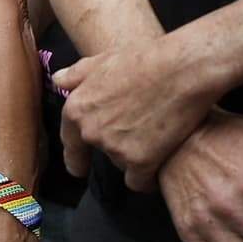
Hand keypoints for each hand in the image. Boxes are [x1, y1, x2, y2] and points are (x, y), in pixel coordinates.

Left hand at [54, 33, 222, 187]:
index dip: (75, 157)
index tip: (78, 168)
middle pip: (102, 152)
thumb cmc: (146, 59)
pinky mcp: (141, 161)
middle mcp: (91, 132)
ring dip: (137, 157)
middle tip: (142, 132)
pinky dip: (149, 179)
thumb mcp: (103, 60)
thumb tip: (59, 79)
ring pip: (123, 164)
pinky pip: (140, 182)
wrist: (183, 69)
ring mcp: (115, 148)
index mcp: (78, 109)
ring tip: (159, 136)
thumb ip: (78, 74)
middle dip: (118, 146)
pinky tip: (160, 168)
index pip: (71, 141)